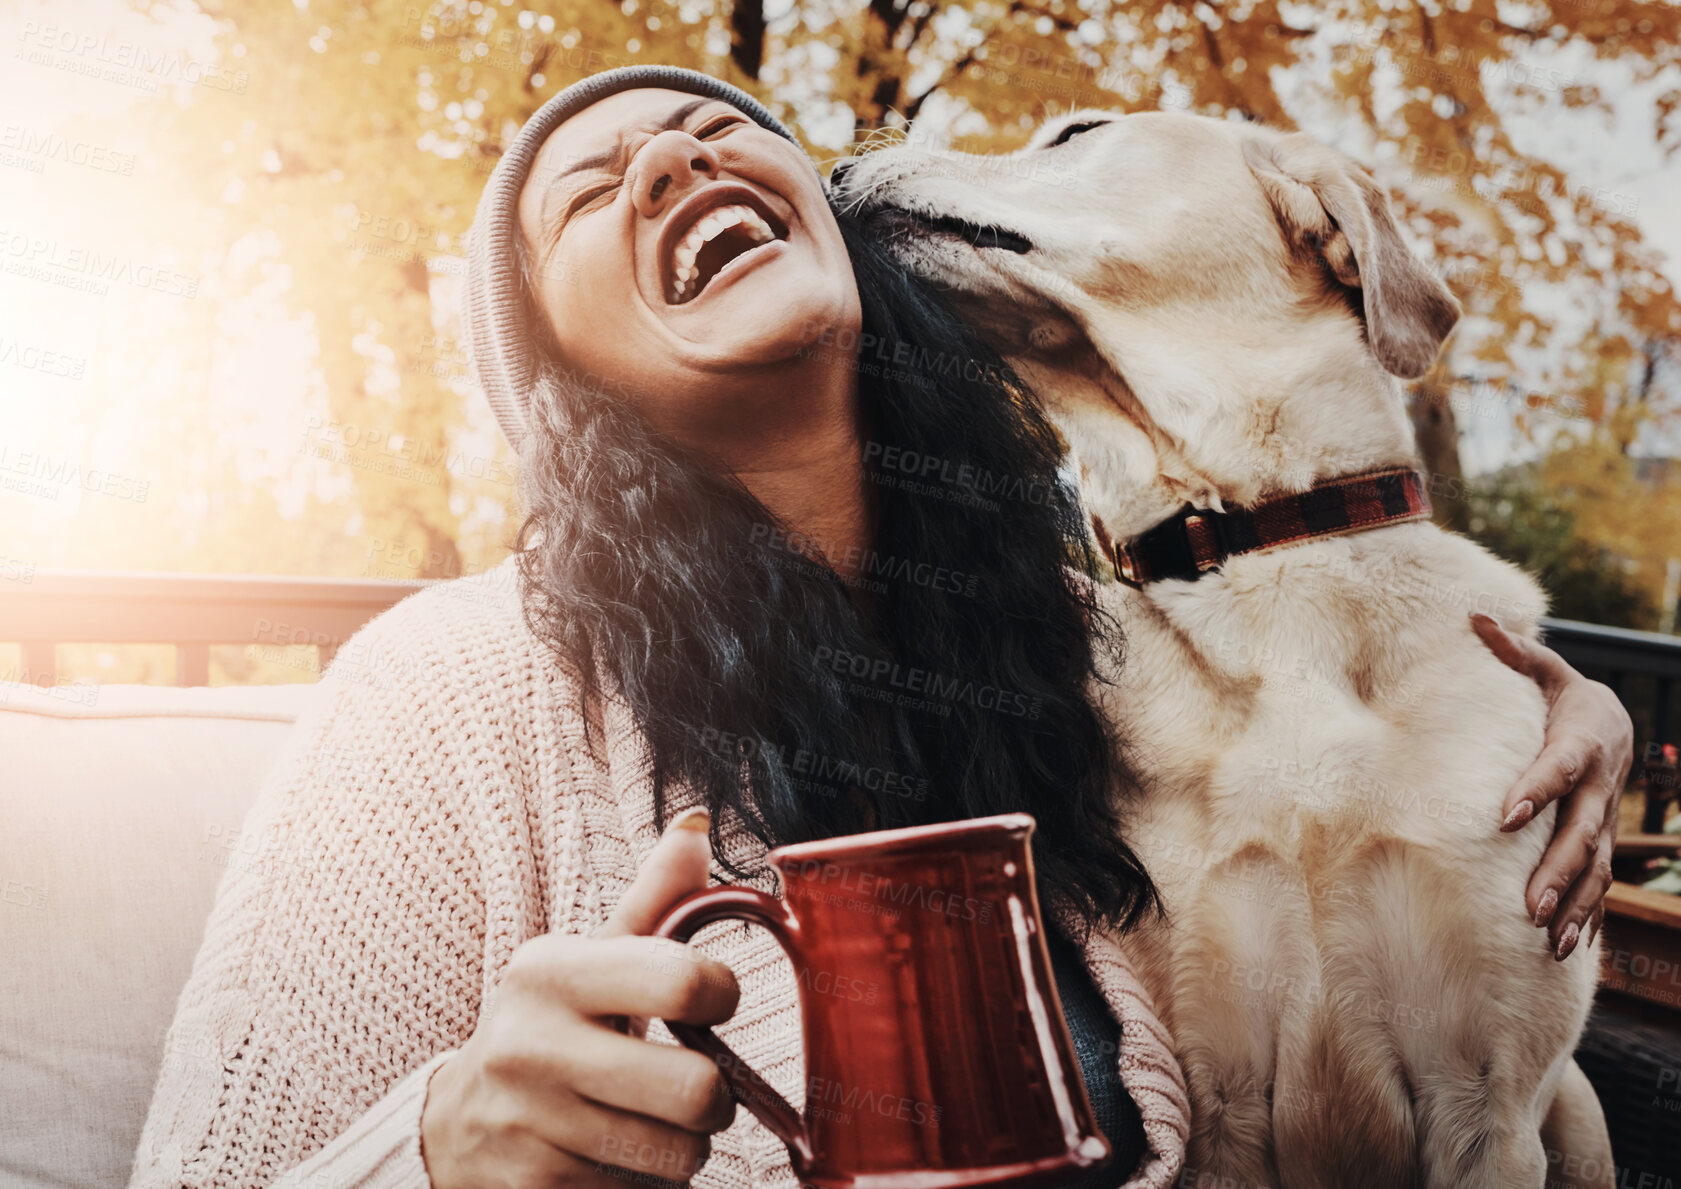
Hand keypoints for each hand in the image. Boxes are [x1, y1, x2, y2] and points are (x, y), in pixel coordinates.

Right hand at [421, 808, 738, 1188]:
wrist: (454, 1127)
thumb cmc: (548, 1028)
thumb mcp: (588, 959)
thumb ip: (651, 900)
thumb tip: (696, 825)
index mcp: (549, 972)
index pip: (686, 980)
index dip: (723, 994)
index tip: (713, 1002)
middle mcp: (531, 1048)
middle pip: (698, 1090)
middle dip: (714, 1097)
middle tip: (693, 1086)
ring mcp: (528, 1129)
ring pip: (679, 1156)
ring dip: (681, 1148)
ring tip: (645, 1121)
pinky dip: (644, 1185)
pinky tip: (611, 1159)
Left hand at [1472, 614, 1633, 961]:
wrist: (1616, 723)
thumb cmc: (1564, 697)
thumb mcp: (1546, 669)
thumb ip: (1512, 650)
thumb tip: (1472, 617)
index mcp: (1580, 742)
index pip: (1557, 769)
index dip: (1535, 791)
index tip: (1504, 817)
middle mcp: (1597, 787)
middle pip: (1581, 833)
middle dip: (1557, 871)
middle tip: (1529, 904)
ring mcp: (1602, 820)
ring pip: (1595, 868)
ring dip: (1574, 905)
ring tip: (1548, 938)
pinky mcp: (1599, 843)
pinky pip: (1598, 884)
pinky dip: (1586, 916)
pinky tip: (1565, 949)